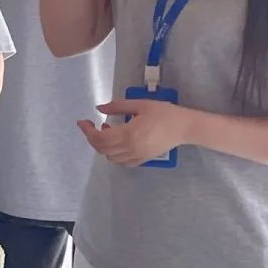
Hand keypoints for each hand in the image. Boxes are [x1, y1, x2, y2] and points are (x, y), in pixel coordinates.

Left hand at [77, 99, 194, 166]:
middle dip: (92, 138)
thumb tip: (99, 108)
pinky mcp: (144, 159)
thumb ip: (118, 106)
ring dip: (103, 146)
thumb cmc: (164, 113)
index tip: (82, 122)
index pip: (99, 138)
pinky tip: (117, 142)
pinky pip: (123, 162)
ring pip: (111, 157)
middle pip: (102, 149)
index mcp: (129, 134)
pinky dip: (114, 154)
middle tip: (92, 125)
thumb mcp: (140, 104)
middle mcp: (131, 148)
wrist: (185, 127)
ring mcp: (137, 156)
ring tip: (107, 131)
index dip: (87, 131)